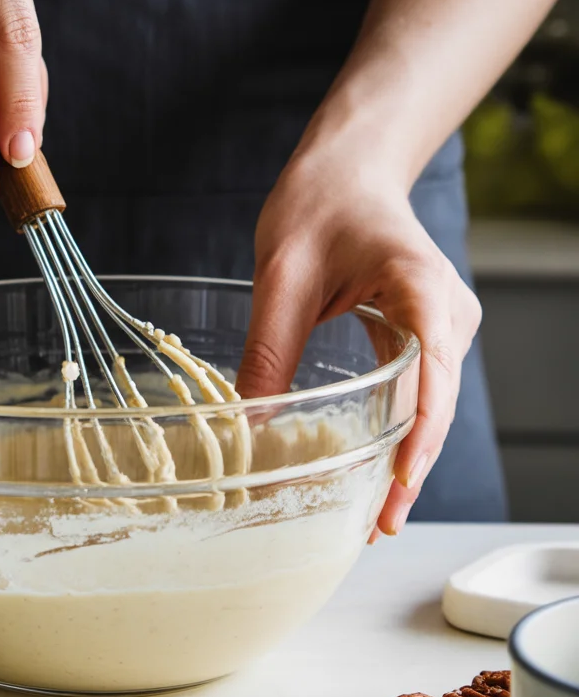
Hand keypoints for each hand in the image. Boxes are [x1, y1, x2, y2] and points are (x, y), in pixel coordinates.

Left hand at [235, 146, 481, 537]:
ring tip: (374, 517)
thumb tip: (251, 424)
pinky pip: (417, 392)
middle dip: (410, 466)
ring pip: (431, 404)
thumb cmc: (319, 203)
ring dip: (405, 456)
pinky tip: (375, 472)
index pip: (432, 365)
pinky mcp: (425, 335)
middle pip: (437, 400)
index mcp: (419, 284)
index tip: (401, 476)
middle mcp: (446, 311)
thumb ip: (270, 346)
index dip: (421, 428)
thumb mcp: (281, 273)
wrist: (349, 170)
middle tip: (376, 525)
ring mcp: (441, 325)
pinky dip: (398, 433)